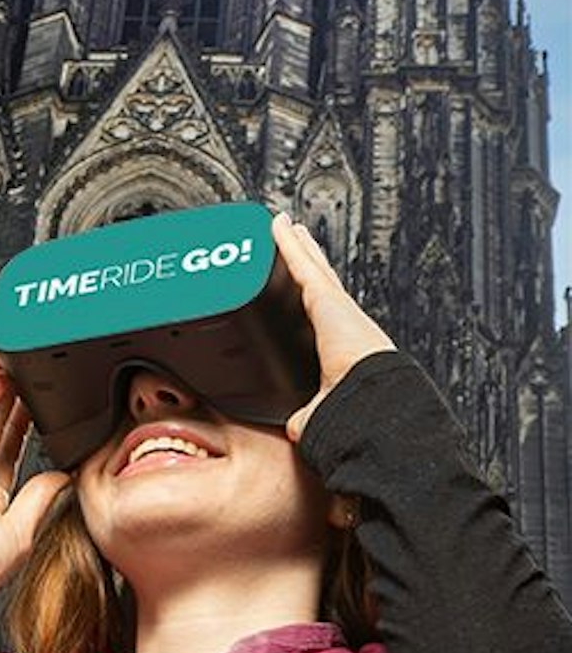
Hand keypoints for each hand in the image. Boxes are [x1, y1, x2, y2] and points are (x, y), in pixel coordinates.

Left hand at [274, 212, 394, 441]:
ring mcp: (334, 306)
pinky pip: (301, 261)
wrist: (375, 403)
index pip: (323, 318)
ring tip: (285, 227)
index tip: (305, 287)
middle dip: (307, 263)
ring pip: (311, 267)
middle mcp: (341, 322)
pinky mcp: (324, 296)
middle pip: (319, 283)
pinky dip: (288, 242)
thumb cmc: (359, 413)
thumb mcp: (323, 413)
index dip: (313, 300)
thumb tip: (300, 427)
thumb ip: (309, 415)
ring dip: (298, 247)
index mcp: (340, 348)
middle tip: (295, 242)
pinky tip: (277, 225)